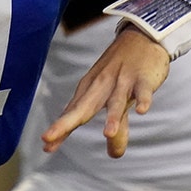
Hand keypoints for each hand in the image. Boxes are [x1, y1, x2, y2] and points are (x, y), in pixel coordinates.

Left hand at [40, 25, 169, 157]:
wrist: (142, 36)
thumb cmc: (124, 70)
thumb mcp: (117, 98)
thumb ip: (116, 127)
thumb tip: (113, 155)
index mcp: (91, 89)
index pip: (73, 112)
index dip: (60, 128)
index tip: (46, 145)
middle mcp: (103, 85)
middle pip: (84, 106)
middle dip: (66, 123)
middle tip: (50, 137)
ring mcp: (123, 80)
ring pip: (116, 100)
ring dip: (113, 117)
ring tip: (107, 134)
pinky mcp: (143, 77)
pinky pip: (143, 90)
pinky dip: (144, 99)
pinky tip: (142, 111)